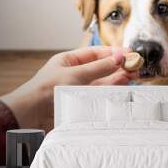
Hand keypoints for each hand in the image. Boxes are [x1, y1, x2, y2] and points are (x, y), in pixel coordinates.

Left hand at [0, 46, 137, 130]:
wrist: (31, 115)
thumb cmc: (46, 90)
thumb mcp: (75, 74)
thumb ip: (99, 68)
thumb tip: (119, 57)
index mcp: (68, 61)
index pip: (95, 53)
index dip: (112, 52)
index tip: (129, 53)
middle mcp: (74, 73)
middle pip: (100, 67)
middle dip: (118, 65)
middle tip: (136, 65)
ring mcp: (78, 89)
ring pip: (102, 81)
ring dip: (117, 77)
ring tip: (133, 74)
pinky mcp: (81, 103)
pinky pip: (99, 94)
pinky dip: (111, 90)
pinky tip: (122, 86)